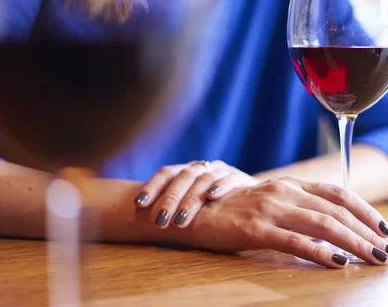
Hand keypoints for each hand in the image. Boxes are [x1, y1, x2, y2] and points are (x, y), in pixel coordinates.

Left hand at [134, 160, 257, 228]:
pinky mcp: (239, 177)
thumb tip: (137, 215)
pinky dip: (220, 186)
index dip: (151, 187)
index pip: (165, 173)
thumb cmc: (212, 204)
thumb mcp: (191, 201)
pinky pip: (228, 179)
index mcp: (185, 170)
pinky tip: (211, 197)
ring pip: (202, 181)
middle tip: (159, 221)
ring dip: (190, 201)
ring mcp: (220, 170)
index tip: (138, 204)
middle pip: (182, 178)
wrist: (250, 198)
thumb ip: (172, 203)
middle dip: (169, 200)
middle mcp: (201, 167)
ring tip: (180, 220)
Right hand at [180, 178, 387, 267]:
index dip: (364, 210)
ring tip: (375, 259)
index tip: (384, 229)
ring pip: (323, 224)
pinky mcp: (256, 229)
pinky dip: (320, 252)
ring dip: (354, 243)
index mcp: (289, 185)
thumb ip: (296, 209)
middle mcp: (284, 191)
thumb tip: (329, 229)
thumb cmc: (231, 210)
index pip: (337, 193)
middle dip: (367, 232)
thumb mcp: (267, 203)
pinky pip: (296, 241)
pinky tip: (339, 263)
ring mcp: (270, 208)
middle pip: (336, 210)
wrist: (190, 210)